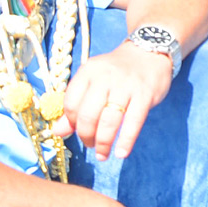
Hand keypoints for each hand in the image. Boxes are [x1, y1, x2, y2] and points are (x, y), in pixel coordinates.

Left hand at [53, 41, 172, 161]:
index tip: (77, 131)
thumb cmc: (117, 71)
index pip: (71, 103)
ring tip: (102, 154)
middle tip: (90, 145)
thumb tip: (57, 132)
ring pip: (109, 121)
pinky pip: (134, 122)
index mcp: (89, 71)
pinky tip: (121, 153)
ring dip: (103, 143)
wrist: (150, 52)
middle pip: (88, 115)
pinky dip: (126, 141)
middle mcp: (105, 77)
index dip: (71, 122)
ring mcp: (126, 85)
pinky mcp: (145, 94)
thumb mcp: (93, 81)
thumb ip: (76, 105)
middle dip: (86, 136)